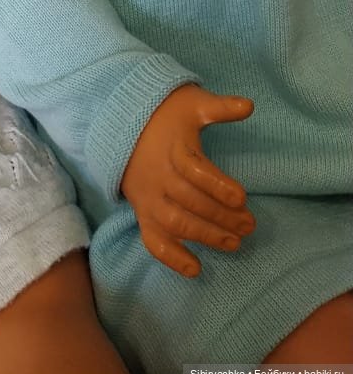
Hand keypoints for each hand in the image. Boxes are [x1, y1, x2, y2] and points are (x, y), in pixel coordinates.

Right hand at [120, 84, 254, 277]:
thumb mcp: (192, 104)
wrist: (123, 123)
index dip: (219, 186)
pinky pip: (153, 240)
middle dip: (222, 216)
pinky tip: (196, 270)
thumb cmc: (165, 114)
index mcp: (172, 150)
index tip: (242, 197)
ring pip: (175, 223)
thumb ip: (220, 107)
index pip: (195, 171)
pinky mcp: (143, 213)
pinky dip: (171, 258)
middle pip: (190, 201)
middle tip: (249, 225)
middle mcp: (159, 177)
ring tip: (235, 243)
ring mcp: (149, 198)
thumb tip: (249, 105)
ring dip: (205, 236)